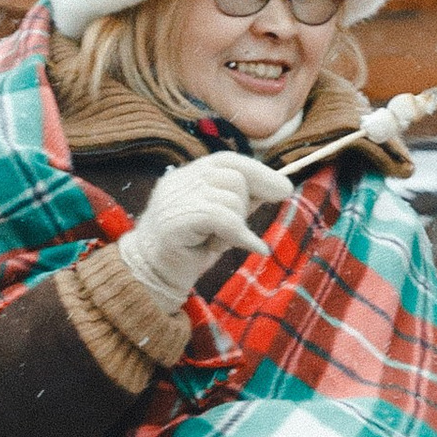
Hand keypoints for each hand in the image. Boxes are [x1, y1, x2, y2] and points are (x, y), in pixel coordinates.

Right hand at [119, 151, 291, 307]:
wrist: (152, 275)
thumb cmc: (190, 248)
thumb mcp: (223, 220)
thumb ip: (242, 201)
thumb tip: (279, 185)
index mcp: (189, 176)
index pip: (228, 161)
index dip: (259, 171)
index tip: (284, 188)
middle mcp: (180, 180)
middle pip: (235, 178)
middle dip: (245, 206)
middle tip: (234, 231)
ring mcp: (174, 198)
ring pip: (231, 199)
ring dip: (237, 226)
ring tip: (218, 242)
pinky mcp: (175, 220)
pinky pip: (223, 220)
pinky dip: (243, 236)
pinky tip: (256, 249)